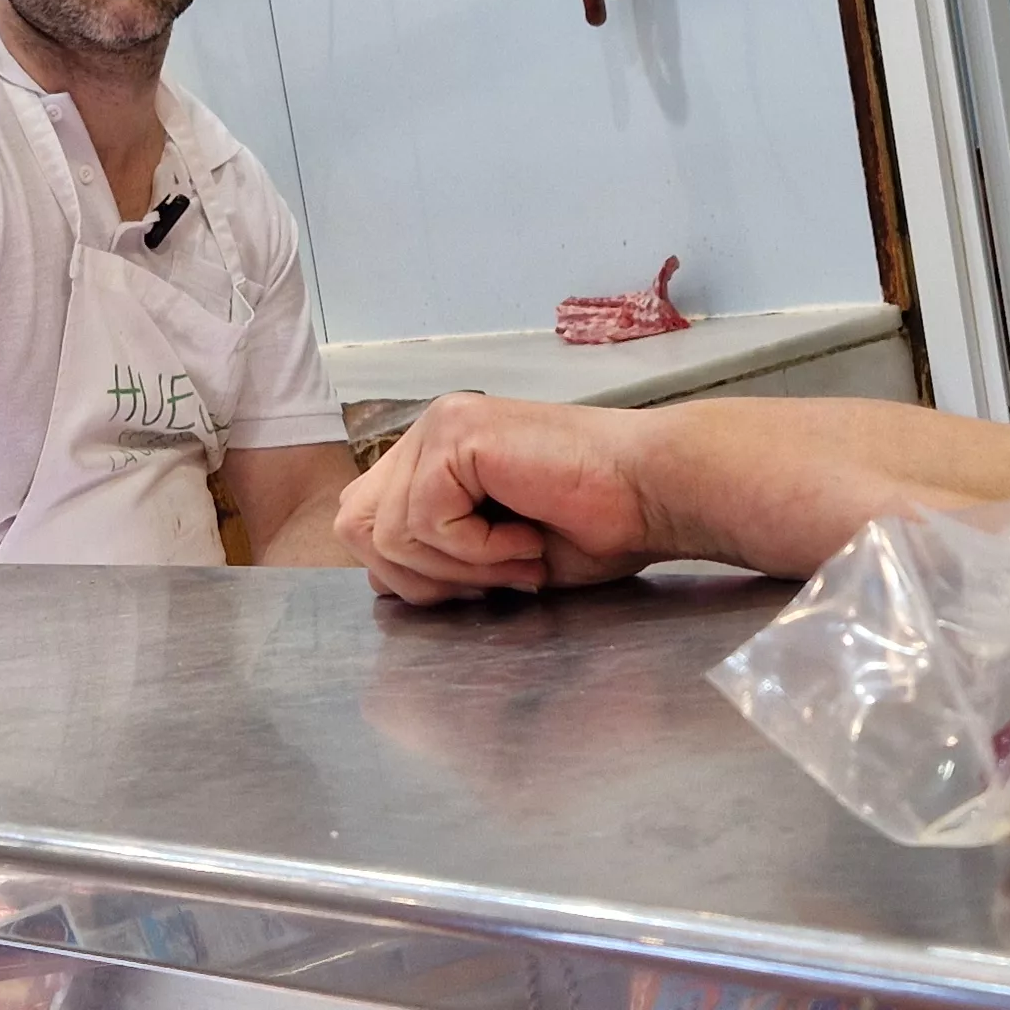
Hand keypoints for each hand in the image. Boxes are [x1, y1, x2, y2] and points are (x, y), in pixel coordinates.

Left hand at [335, 393, 664, 603]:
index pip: (365, 524)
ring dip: (459, 567)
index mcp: (435, 458)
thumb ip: (435, 557)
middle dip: (419, 576)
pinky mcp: (457, 434)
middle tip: (497, 574)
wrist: (654, 492)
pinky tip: (529, 536)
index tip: (486, 582)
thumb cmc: (597, 524)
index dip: (412, 574)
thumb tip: (378, 582)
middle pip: (356, 526)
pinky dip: (478, 551)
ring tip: (521, 553)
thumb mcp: (495, 557)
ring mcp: (441, 427)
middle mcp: (430, 433)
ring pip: (386, 532)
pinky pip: (425, 522)